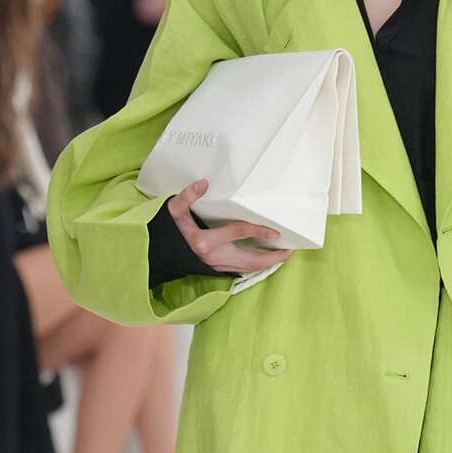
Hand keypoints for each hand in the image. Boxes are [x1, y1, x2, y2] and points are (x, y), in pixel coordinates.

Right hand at [167, 180, 293, 274]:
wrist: (160, 254)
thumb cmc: (169, 232)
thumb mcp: (173, 211)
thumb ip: (186, 196)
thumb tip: (203, 183)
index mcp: (205, 241)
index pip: (239, 233)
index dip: (258, 231)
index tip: (275, 230)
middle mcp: (214, 256)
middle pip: (252, 260)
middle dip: (273, 257)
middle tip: (291, 250)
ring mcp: (218, 266)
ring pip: (249, 268)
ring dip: (268, 263)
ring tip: (284, 254)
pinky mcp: (219, 269)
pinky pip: (243, 269)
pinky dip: (257, 264)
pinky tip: (267, 258)